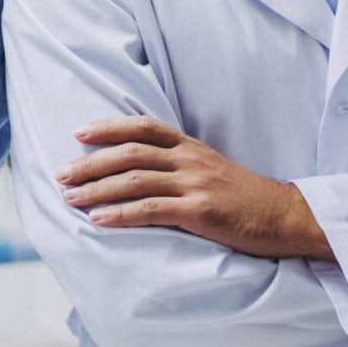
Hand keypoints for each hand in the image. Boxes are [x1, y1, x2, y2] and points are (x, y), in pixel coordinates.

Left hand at [55, 116, 329, 259]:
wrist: (286, 217)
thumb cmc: (246, 198)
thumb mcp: (213, 168)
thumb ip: (180, 164)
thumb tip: (141, 170)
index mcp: (191, 147)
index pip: (143, 126)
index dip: (108, 126)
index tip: (79, 132)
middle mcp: (190, 160)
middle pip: (129, 153)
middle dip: (90, 162)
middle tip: (61, 174)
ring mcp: (195, 184)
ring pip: (134, 180)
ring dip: (96, 189)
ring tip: (69, 199)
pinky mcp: (199, 212)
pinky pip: (150, 210)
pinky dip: (120, 214)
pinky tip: (99, 220)